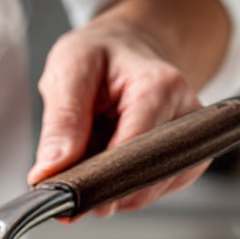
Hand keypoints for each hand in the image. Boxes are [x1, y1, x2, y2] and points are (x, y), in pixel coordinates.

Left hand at [27, 15, 204, 218]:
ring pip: (148, 190)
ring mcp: (188, 140)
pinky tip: (101, 167)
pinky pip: (151, 189)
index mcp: (160, 87)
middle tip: (63, 190)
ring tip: (80, 165)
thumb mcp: (68, 70)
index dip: (96, 177)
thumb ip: (61, 119)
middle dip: (99, 190)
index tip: (63, 191)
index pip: (133, 149)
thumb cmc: (99, 54)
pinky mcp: (183, 159)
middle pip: (145, 176)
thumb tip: (51, 169)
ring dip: (107, 190)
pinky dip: (120, 188)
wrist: (127, 48)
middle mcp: (185, 116)